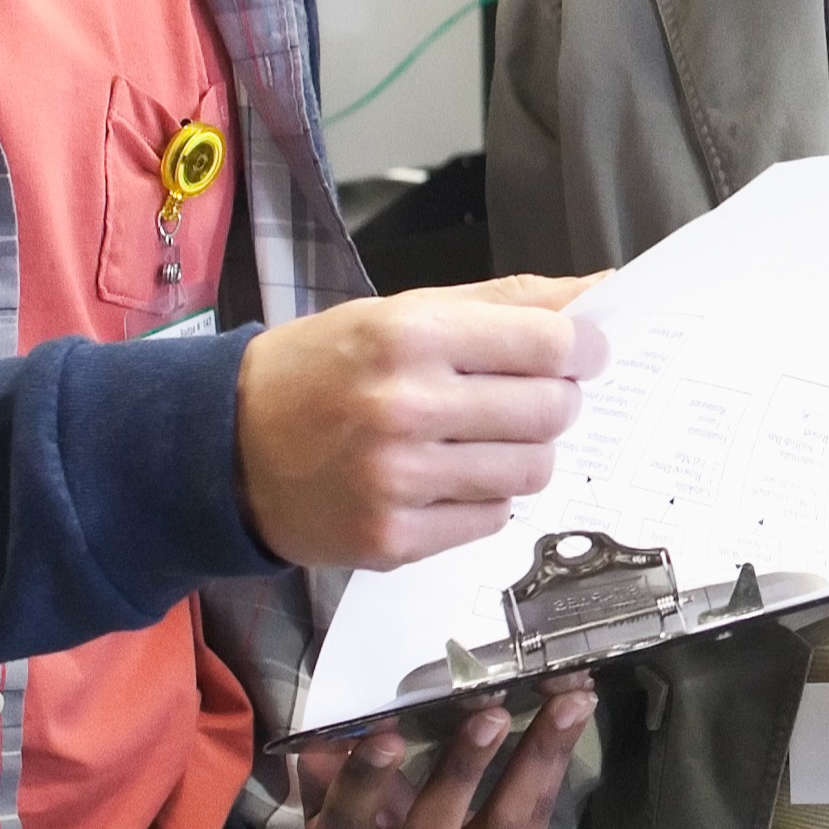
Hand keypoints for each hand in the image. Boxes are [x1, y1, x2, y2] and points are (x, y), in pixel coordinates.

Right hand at [238, 276, 608, 570]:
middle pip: (552, 411)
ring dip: (521, 453)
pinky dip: (482, 499)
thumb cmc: (322, 370)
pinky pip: (492, 519)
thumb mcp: (403, 311)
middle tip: (522, 397)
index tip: (577, 353)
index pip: (552, 344)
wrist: (226, 445)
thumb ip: (506, 302)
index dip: (581, 348)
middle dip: (554, 402)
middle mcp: (406, 406)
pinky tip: (442, 478)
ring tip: (476, 438)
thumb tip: (601, 291)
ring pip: (532, 471)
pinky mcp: (395, 537)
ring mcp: (399, 479)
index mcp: (411, 334)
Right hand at [293, 686, 591, 828]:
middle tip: (492, 713)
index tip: (388, 735)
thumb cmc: (365, 817)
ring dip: (535, 763)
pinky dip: (552, 776)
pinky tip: (570, 727)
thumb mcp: (335, 788)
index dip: (366, 780)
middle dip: (464, 770)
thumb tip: (356, 717)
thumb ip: (337, 758)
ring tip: (566, 706)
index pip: (348, 820)